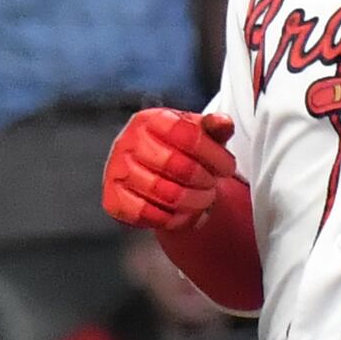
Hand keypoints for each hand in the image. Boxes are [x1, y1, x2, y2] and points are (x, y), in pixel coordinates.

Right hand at [102, 106, 238, 230]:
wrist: (150, 172)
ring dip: (193, 203)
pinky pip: (146, 214)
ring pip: (164, 193)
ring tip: (203, 201)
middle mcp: (128, 141)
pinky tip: (182, 215)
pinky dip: (171, 219)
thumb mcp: (199, 135)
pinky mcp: (112, 198)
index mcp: (151, 120)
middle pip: (177, 166)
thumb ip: (215, 128)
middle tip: (213, 187)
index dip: (214, 155)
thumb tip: (223, 123)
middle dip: (204, 181)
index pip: (188, 135)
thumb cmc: (178, 151)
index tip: (228, 168)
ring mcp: (116, 171)